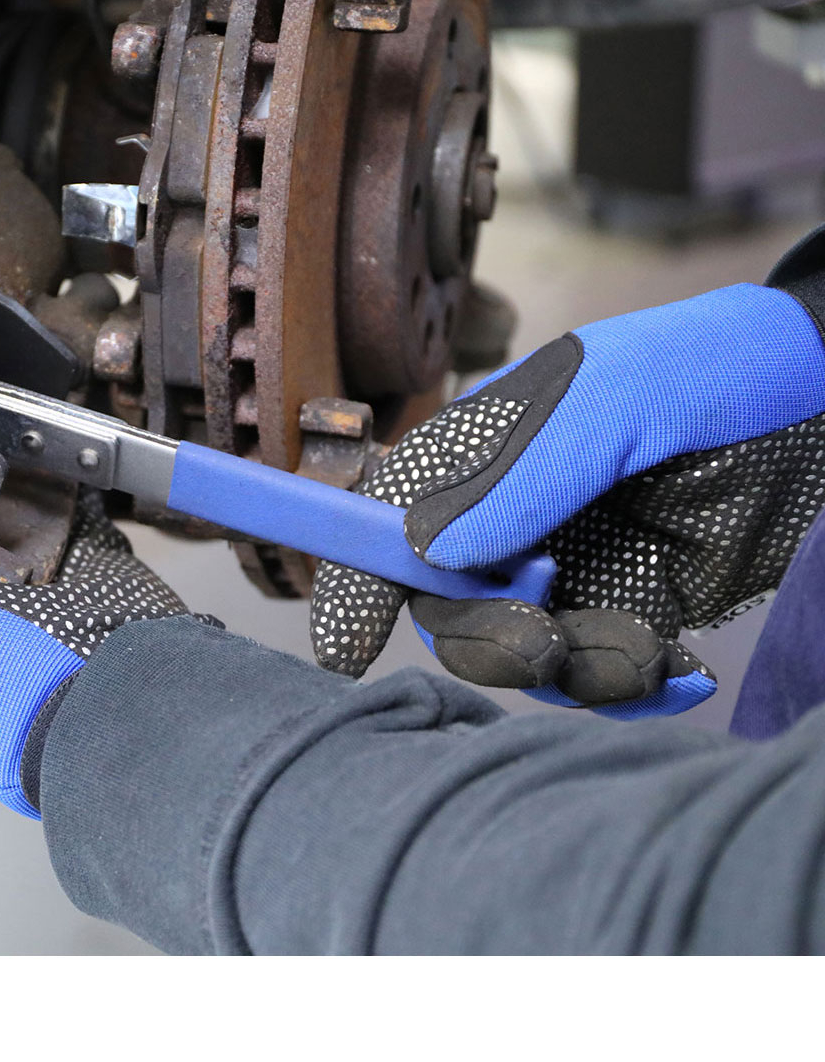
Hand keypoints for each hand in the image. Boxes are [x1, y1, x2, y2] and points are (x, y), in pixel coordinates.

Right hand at [310, 282, 824, 717]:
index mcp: (485, 455)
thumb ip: (525, 477)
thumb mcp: (615, 405)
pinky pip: (606, 676)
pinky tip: (684, 676)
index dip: (357, 582)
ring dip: (577, 673)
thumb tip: (428, 554)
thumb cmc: (715, 370)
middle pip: (450, 610)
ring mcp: (577, 566)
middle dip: (489, 641)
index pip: (391, 521)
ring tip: (647, 649)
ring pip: (527, 656)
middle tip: (547, 638)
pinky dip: (636, 691)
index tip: (345, 648)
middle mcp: (516, 519)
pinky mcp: (641, 607)